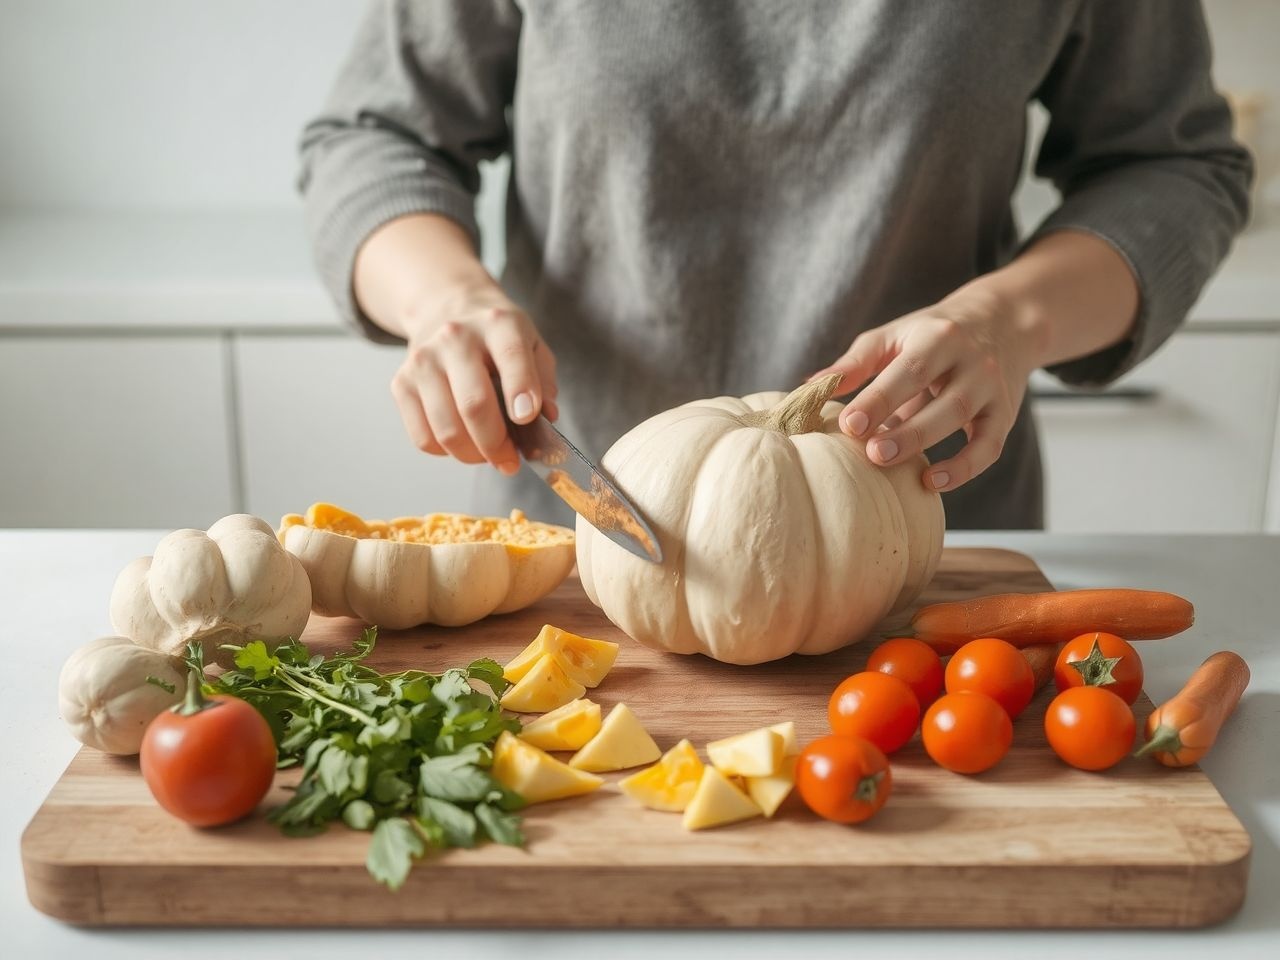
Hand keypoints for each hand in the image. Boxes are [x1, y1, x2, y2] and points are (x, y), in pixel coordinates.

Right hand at [389, 284, 557, 474]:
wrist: (447, 310)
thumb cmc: (497, 338)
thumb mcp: (532, 345)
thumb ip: (544, 381)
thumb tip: (546, 418)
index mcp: (498, 324)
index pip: (510, 357)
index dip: (520, 391)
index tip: (527, 419)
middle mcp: (456, 337)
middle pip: (474, 404)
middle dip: (497, 445)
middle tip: (510, 461)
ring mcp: (424, 360)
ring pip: (447, 429)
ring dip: (472, 456)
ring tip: (488, 454)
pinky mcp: (402, 383)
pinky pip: (423, 438)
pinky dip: (446, 452)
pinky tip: (462, 442)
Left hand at [812, 287, 1039, 492]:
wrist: (1002, 323)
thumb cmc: (932, 334)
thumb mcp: (894, 336)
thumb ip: (855, 363)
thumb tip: (809, 387)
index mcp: (938, 337)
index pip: (909, 370)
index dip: (879, 398)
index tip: (848, 423)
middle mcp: (972, 361)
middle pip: (944, 398)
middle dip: (907, 429)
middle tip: (872, 453)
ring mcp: (991, 388)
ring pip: (964, 420)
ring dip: (928, 445)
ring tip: (890, 465)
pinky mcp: (1003, 415)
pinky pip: (989, 446)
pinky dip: (965, 469)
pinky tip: (933, 482)